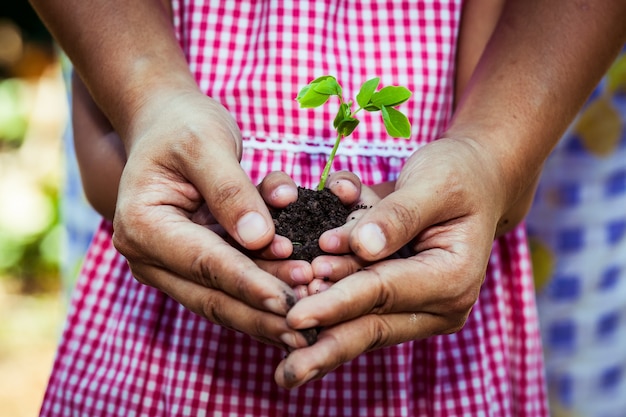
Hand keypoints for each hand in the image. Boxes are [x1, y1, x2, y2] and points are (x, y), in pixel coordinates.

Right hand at [112, 91, 311, 350]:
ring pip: (225, 299)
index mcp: (143, 226)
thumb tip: (260, 239)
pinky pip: (233, 285)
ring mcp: (171, 265)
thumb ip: (231, 190)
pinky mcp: (195, 265)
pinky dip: (266, 291)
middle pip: (213, 296)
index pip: (204, 262)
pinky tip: (302, 298)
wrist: (166, 124)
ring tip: (312, 321)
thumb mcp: (206, 144)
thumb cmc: (182, 126)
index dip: (248, 283)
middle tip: (308, 328)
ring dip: (269, 311)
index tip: (288, 302)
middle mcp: (150, 256)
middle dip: (263, 313)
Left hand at [274, 138, 502, 387]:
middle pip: (372, 326)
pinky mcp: (399, 294)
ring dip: (322, 327)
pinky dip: (328, 298)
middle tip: (286, 373)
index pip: (385, 292)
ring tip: (282, 342)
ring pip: (361, 321)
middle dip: (325, 346)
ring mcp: (418, 302)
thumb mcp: (434, 184)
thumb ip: (398, 215)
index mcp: (453, 278)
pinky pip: (358, 300)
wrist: (476, 177)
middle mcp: (438, 300)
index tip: (294, 317)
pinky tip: (298, 300)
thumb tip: (359, 247)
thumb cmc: (459, 175)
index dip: (338, 303)